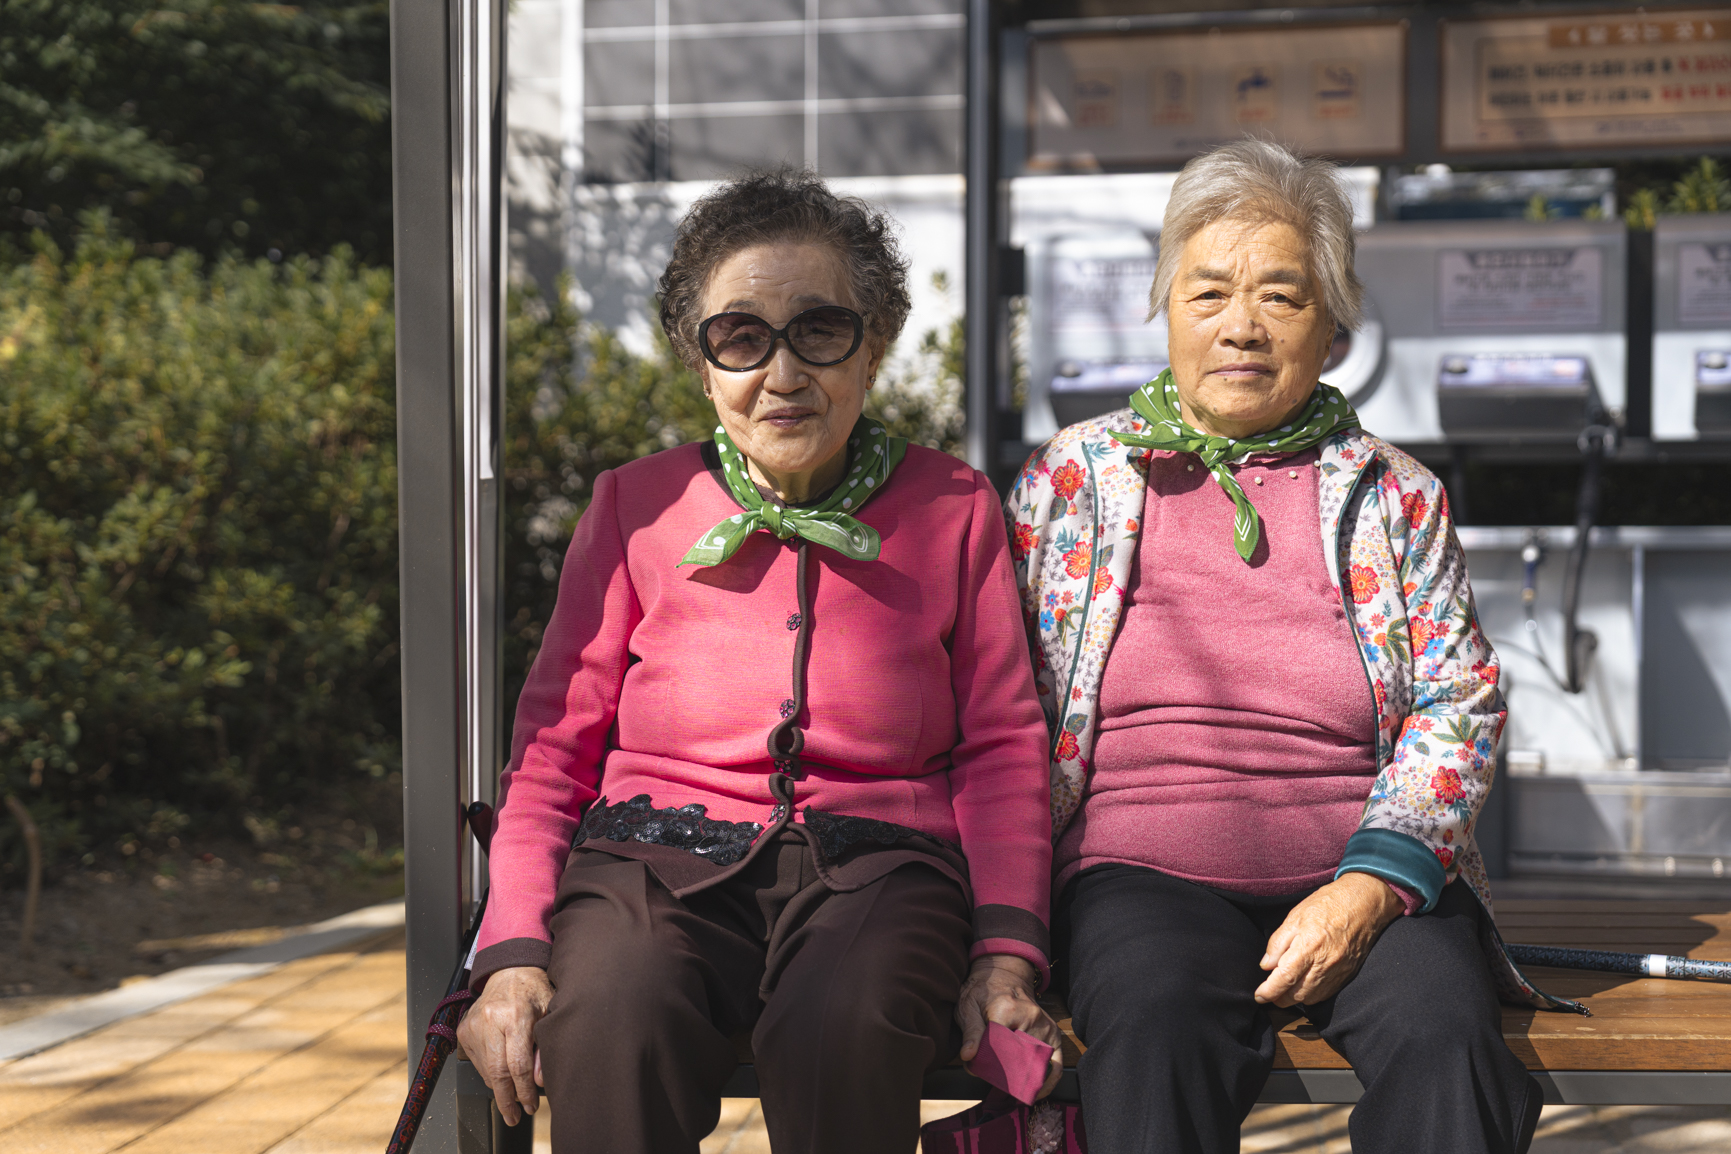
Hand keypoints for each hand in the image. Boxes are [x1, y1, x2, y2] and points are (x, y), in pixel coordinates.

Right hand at [455, 966, 553, 1126]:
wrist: (509, 970)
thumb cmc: (533, 990)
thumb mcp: (549, 1013)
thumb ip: (544, 1047)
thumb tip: (539, 1081)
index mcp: (515, 1016)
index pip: (518, 1065)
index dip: (524, 1090)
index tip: (530, 1106)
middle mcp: (490, 1021)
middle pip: (497, 1072)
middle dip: (507, 1099)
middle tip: (515, 1116)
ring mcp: (473, 1026)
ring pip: (485, 1070)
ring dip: (499, 1088)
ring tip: (512, 1097)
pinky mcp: (463, 1030)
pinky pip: (476, 1062)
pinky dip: (488, 1073)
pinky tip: (500, 1075)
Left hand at [955, 954, 1064, 1098]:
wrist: (1004, 977)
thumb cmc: (982, 993)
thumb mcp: (968, 1006)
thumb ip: (970, 1031)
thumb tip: (968, 1056)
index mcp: (1007, 1009)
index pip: (999, 1048)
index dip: (986, 1063)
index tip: (976, 1068)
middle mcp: (1031, 1016)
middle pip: (1019, 1059)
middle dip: (1005, 1075)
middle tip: (993, 1080)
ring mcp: (1045, 1025)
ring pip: (1036, 1064)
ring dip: (1025, 1079)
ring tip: (1013, 1089)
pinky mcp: (1053, 1033)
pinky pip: (1056, 1063)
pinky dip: (1048, 1080)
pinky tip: (1038, 1091)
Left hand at [1255, 873, 1403, 1007]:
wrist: (1365, 904)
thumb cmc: (1328, 904)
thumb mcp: (1295, 916)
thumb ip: (1278, 943)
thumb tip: (1266, 966)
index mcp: (1308, 947)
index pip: (1284, 978)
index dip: (1269, 992)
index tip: (1259, 996)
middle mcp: (1324, 964)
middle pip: (1297, 994)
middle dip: (1279, 999)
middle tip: (1268, 994)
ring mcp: (1338, 972)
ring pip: (1311, 998)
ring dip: (1295, 999)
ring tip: (1284, 992)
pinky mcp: (1347, 974)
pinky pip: (1326, 994)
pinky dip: (1312, 995)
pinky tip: (1303, 987)